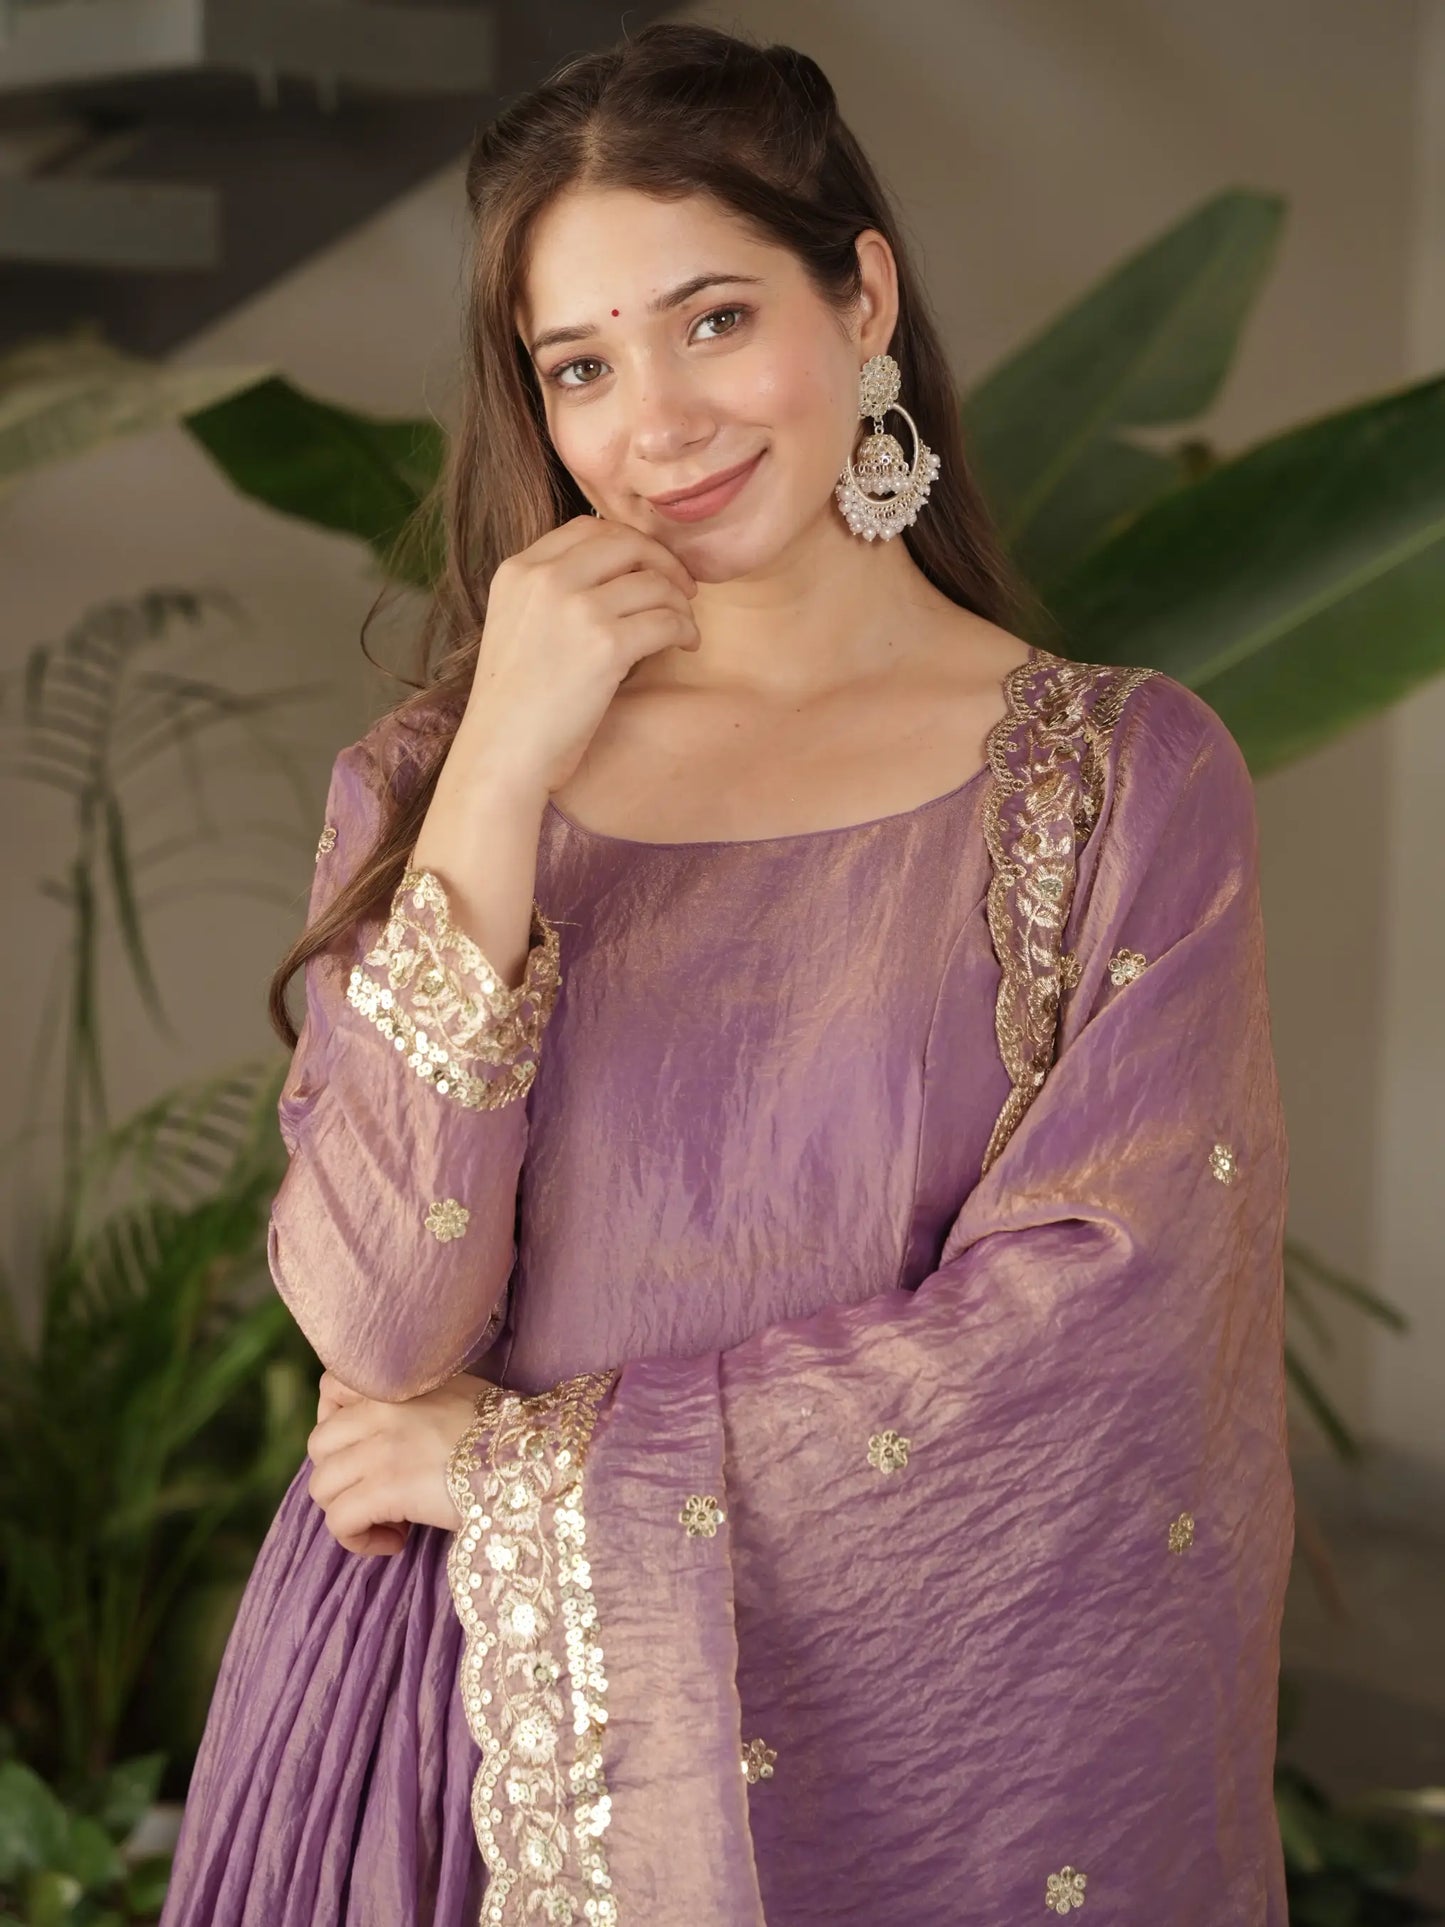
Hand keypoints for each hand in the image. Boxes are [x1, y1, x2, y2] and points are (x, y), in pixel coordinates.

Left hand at [306, 1366, 492, 1557]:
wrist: (531, 1459)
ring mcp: (378, 1449)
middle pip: (318, 1447)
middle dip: (342, 1476)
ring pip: (322, 1487)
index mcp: (397, 1385)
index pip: (330, 1389)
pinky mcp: (384, 1489)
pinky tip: (397, 1541)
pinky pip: (339, 1522)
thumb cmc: (506, 1433)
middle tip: (379, 1494)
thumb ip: (419, 1401)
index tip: (359, 1449)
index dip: (334, 1423)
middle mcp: (380, 1410)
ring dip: (350, 1511)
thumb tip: (400, 1432)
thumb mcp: (458, 1393)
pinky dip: (359, 1540)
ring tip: (392, 1521)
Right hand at [456, 512, 700, 799]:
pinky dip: (685, 630)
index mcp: (518, 570)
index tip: (647, 565)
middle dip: (663, 561)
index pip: (587, 527)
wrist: (502, 753)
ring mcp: (577, 609)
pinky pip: (667, 620)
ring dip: (680, 602)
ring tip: (684, 627)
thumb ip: (551, 593)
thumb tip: (617, 575)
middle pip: (626, 543)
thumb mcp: (516, 625)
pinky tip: (685, 645)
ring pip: (654, 582)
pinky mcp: (606, 645)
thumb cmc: (513, 704)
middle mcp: (546, 578)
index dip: (629, 541)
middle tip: (682, 588)